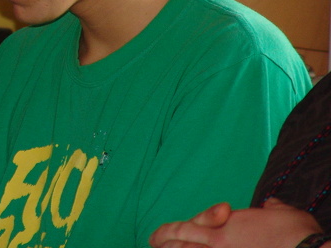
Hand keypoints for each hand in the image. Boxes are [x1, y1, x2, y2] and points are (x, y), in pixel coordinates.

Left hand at [149, 199, 322, 247]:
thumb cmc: (297, 234)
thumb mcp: (280, 212)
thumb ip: (268, 209)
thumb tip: (270, 206)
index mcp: (223, 228)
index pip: (184, 230)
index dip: (167, 234)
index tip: (157, 236)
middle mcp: (218, 246)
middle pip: (179, 247)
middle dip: (164, 244)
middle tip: (153, 243)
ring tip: (161, 247)